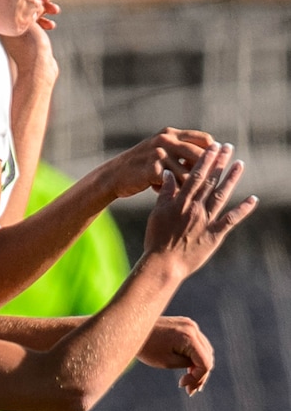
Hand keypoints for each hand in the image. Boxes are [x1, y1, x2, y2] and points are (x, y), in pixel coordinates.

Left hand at [0, 0, 59, 83]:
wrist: (38, 70)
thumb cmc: (30, 46)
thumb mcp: (28, 21)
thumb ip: (29, 7)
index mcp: (3, 22)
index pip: (14, 1)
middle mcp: (8, 28)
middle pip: (23, 7)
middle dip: (39, 2)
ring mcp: (19, 35)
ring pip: (32, 16)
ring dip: (45, 11)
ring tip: (55, 10)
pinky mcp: (29, 41)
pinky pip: (37, 26)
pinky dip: (45, 23)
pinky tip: (52, 25)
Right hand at [103, 127, 217, 199]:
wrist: (115, 175)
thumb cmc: (142, 165)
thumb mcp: (160, 150)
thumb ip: (181, 150)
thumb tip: (209, 158)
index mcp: (171, 134)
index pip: (204, 139)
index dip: (215, 153)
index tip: (222, 166)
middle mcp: (166, 140)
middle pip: (200, 155)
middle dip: (210, 171)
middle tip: (217, 185)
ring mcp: (159, 153)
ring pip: (188, 173)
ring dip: (193, 187)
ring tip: (197, 197)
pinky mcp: (153, 169)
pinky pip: (174, 184)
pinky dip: (177, 192)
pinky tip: (175, 198)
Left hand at [137, 316, 213, 395]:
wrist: (130, 327)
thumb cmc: (147, 347)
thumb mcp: (168, 362)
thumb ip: (188, 365)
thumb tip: (200, 368)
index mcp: (189, 336)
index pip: (205, 363)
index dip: (198, 378)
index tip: (183, 385)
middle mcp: (192, 327)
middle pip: (207, 356)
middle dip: (200, 375)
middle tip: (190, 390)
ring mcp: (188, 324)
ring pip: (204, 350)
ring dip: (198, 366)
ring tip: (189, 382)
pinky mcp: (184, 324)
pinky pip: (196, 343)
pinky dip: (194, 356)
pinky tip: (187, 369)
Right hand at [144, 142, 257, 280]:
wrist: (164, 264)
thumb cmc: (157, 238)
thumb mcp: (157, 212)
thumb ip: (165, 192)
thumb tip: (169, 173)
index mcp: (181, 202)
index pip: (195, 175)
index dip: (205, 160)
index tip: (212, 146)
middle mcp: (196, 208)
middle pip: (210, 181)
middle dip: (220, 162)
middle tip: (228, 147)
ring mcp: (207, 221)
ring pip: (222, 195)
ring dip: (232, 179)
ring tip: (240, 164)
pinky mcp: (215, 235)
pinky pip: (231, 220)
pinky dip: (243, 210)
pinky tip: (253, 199)